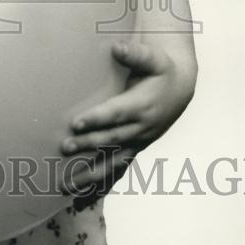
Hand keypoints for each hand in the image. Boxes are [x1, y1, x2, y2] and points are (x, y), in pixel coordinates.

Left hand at [58, 38, 195, 203]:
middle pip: (111, 139)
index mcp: (142, 105)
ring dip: (89, 174)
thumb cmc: (161, 69)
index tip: (76, 124)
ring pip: (112, 162)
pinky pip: (117, 169)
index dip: (96, 119)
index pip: (116, 114)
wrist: (181, 87)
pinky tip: (82, 197)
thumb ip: (135, 53)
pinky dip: (101, 184)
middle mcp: (141, 128)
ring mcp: (138, 142)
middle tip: (64, 148)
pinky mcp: (135, 149)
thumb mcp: (153, 58)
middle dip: (88, 145)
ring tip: (64, 185)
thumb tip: (117, 47)